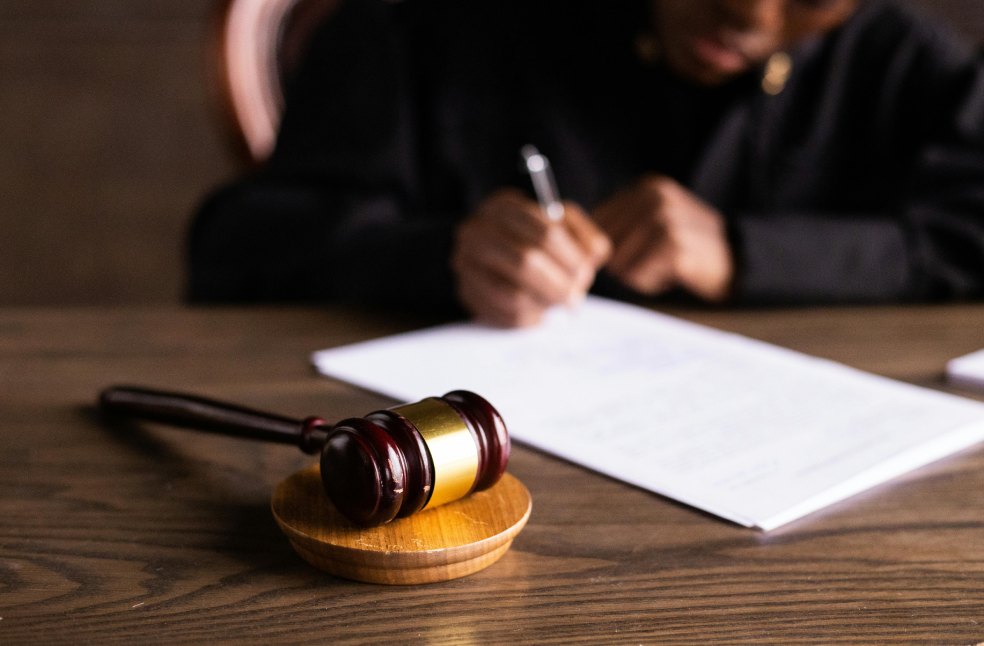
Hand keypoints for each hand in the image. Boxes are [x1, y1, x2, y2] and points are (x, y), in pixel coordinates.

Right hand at [452, 188, 610, 326]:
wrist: (494, 253)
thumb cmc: (537, 239)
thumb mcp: (564, 226)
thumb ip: (584, 237)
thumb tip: (591, 260)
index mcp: (503, 206)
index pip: (546, 233)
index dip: (571, 258)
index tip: (585, 274)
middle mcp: (476, 231)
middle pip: (526, 262)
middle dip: (558, 285)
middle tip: (575, 298)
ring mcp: (465, 262)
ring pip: (513, 294)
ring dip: (544, 304)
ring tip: (558, 305)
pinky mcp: (465, 291)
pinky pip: (502, 314)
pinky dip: (529, 318)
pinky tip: (540, 314)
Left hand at [593, 175, 733, 300]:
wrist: (737, 261)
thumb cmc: (688, 247)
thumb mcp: (656, 221)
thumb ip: (621, 224)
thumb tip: (576, 243)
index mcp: (647, 187)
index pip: (597, 222)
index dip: (607, 247)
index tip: (636, 252)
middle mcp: (655, 197)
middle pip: (605, 244)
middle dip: (623, 262)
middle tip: (655, 260)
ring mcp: (666, 219)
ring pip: (619, 262)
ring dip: (638, 274)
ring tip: (665, 265)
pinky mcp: (674, 246)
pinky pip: (637, 276)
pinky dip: (651, 283)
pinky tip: (673, 274)